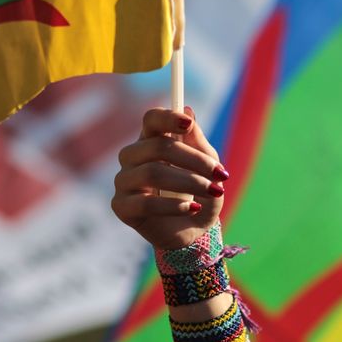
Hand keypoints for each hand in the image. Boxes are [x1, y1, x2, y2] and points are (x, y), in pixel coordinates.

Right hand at [112, 108, 227, 248]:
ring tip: (213, 192)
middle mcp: (132, 157)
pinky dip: (173, 206)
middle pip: (156, 146)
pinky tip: (192, 209)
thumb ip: (197, 142)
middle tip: (221, 174)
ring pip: (151, 173)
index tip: (188, 124)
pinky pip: (144, 203)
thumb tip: (187, 110)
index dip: (167, 118)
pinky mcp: (121, 207)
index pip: (151, 119)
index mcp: (151, 140)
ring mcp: (123, 181)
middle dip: (194, 160)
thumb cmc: (198, 194)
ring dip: (188, 182)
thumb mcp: (208, 167)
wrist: (193, 232)